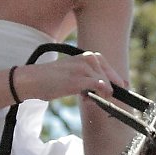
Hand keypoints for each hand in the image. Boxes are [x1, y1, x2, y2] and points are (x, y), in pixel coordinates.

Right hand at [11, 51, 125, 102]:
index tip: (123, 88)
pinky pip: (98, 86)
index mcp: (87, 56)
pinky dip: (98, 94)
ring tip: (85, 98)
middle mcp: (87, 59)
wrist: (32, 79)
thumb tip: (106, 90)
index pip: (108, 68)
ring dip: (100, 94)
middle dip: (110, 88)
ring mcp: (83, 68)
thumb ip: (89, 79)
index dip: (116, 80)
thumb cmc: (51, 79)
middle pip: (110, 76)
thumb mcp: (73, 74)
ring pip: (105, 83)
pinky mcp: (78, 79)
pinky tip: (87, 98)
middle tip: (102, 97)